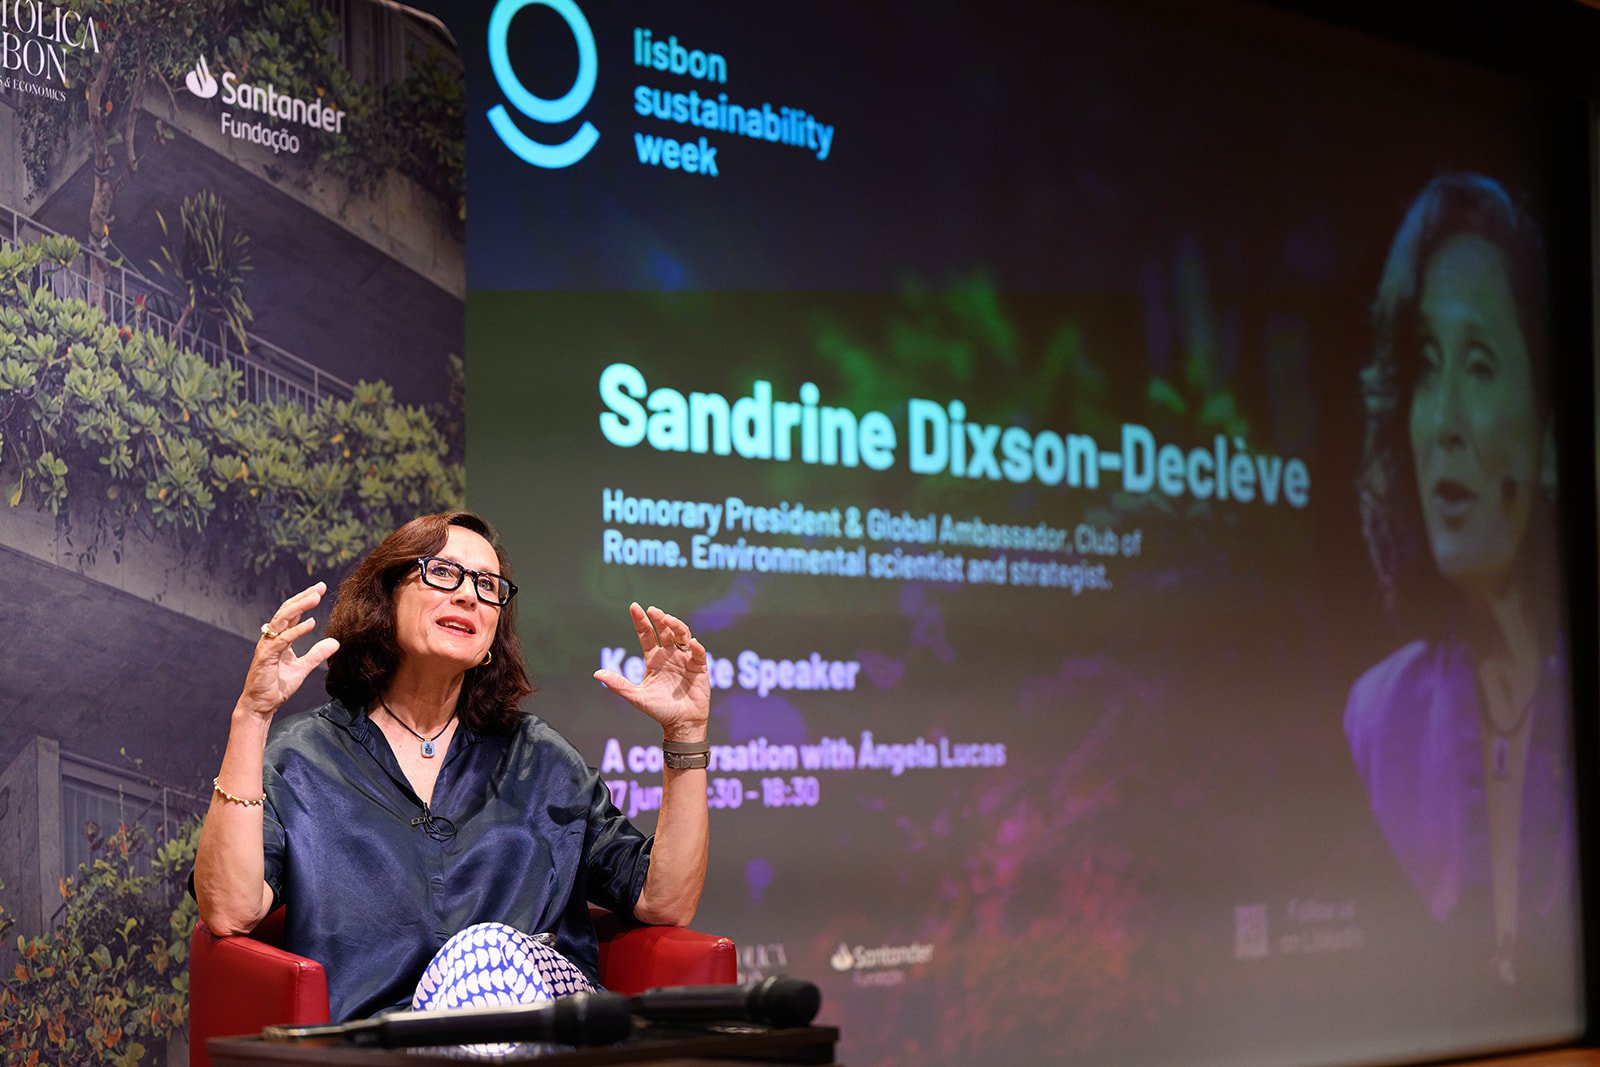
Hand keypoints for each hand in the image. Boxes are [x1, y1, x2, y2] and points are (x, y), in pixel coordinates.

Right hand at [236, 582, 339, 719]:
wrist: (261, 705)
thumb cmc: (276, 686)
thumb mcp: (303, 668)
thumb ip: (317, 654)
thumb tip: (335, 642)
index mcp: (280, 638)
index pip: (293, 613)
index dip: (305, 600)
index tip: (320, 588)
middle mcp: (272, 638)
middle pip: (287, 611)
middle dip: (303, 597)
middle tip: (319, 587)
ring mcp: (267, 646)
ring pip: (282, 620)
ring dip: (299, 607)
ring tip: (315, 597)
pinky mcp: (266, 656)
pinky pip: (282, 640)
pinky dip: (296, 630)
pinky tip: (310, 624)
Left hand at [593, 603, 709, 741]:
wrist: (681, 724)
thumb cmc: (659, 710)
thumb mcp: (636, 696)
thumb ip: (618, 684)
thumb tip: (597, 674)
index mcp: (653, 659)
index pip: (647, 635)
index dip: (641, 621)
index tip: (634, 607)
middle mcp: (669, 655)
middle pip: (665, 631)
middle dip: (660, 619)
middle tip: (653, 611)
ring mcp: (684, 659)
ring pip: (682, 636)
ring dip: (676, 626)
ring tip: (669, 620)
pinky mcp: (699, 667)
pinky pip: (698, 653)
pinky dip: (695, 647)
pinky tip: (690, 643)